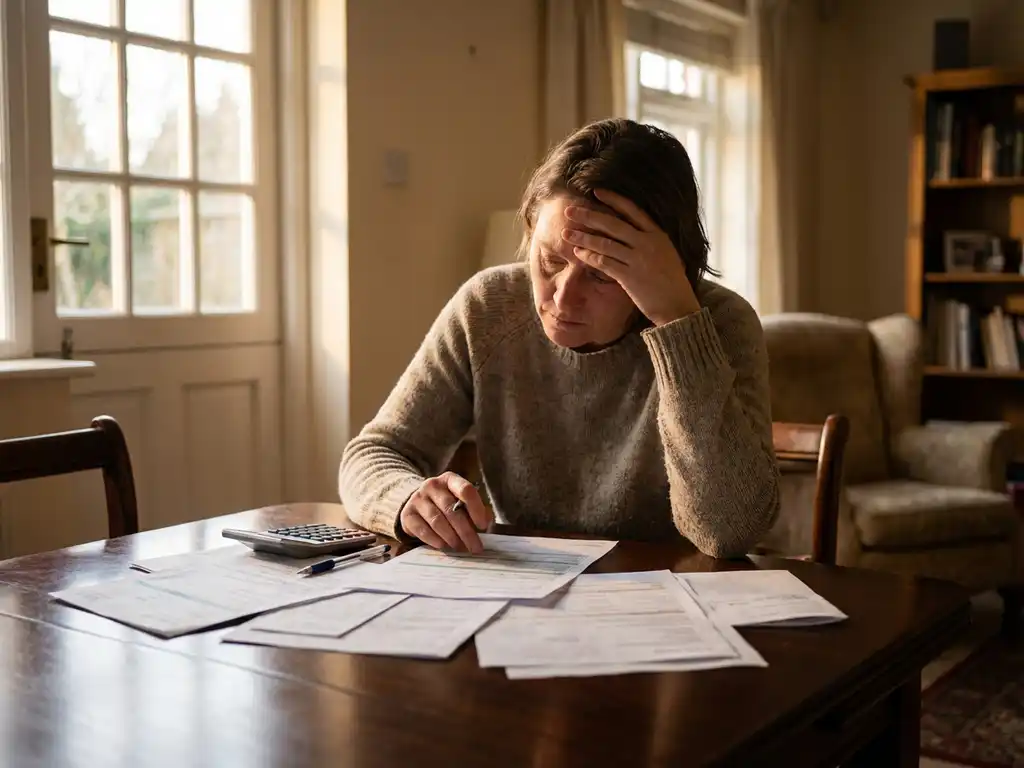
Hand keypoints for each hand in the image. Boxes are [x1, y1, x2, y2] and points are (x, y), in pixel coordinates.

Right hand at [399, 472, 491, 553]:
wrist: (416, 503)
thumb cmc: (446, 504)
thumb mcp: (461, 501)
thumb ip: (477, 509)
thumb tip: (486, 520)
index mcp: (450, 479)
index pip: (466, 490)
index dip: (476, 509)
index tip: (483, 526)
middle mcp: (432, 485)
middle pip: (451, 510)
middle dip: (466, 531)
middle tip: (475, 547)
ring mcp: (417, 499)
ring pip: (437, 521)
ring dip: (451, 538)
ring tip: (461, 548)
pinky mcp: (407, 514)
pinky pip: (422, 530)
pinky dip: (435, 540)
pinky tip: (444, 546)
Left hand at [562, 189, 700, 325]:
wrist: (678, 306)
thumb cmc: (672, 282)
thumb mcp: (667, 253)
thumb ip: (650, 240)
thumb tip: (633, 230)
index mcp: (657, 234)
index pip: (632, 210)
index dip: (613, 199)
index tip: (596, 192)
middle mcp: (647, 243)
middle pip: (612, 223)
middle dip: (588, 216)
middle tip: (569, 211)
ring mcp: (638, 259)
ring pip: (604, 243)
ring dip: (583, 237)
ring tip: (566, 233)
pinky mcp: (629, 276)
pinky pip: (604, 263)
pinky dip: (589, 257)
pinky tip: (577, 254)